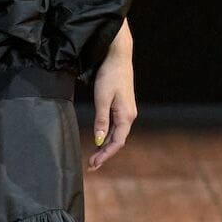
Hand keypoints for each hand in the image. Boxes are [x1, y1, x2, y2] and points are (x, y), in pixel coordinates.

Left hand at [87, 36, 136, 170]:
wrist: (118, 56)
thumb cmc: (110, 75)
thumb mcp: (102, 98)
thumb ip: (101, 121)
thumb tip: (99, 140)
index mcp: (126, 116)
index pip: (117, 143)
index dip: (105, 155)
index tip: (93, 164)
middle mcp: (129, 116)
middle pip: (117, 141)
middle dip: (104, 154)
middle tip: (91, 165)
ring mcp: (127, 111)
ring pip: (117, 134)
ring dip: (106, 146)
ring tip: (94, 156)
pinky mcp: (123, 106)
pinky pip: (116, 126)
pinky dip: (108, 136)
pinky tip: (100, 140)